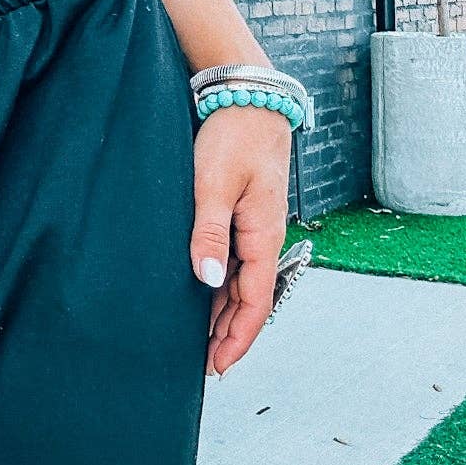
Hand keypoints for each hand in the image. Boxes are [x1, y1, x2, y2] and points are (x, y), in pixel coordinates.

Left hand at [190, 107, 291, 376]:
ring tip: (201, 341)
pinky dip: (222, 285)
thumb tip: (208, 280)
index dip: (238, 338)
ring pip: (243, 282)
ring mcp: (255, 226)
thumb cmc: (232, 137)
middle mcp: (264, 237)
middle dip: (230, 334)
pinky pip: (237, 261)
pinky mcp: (244, 213)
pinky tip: (206, 294)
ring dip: (225, 313)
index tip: (219, 366)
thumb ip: (209, 233)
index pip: (256, 302)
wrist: (248, 98)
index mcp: (263, 236)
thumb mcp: (214, 186)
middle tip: (204, 366)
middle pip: (251, 299)